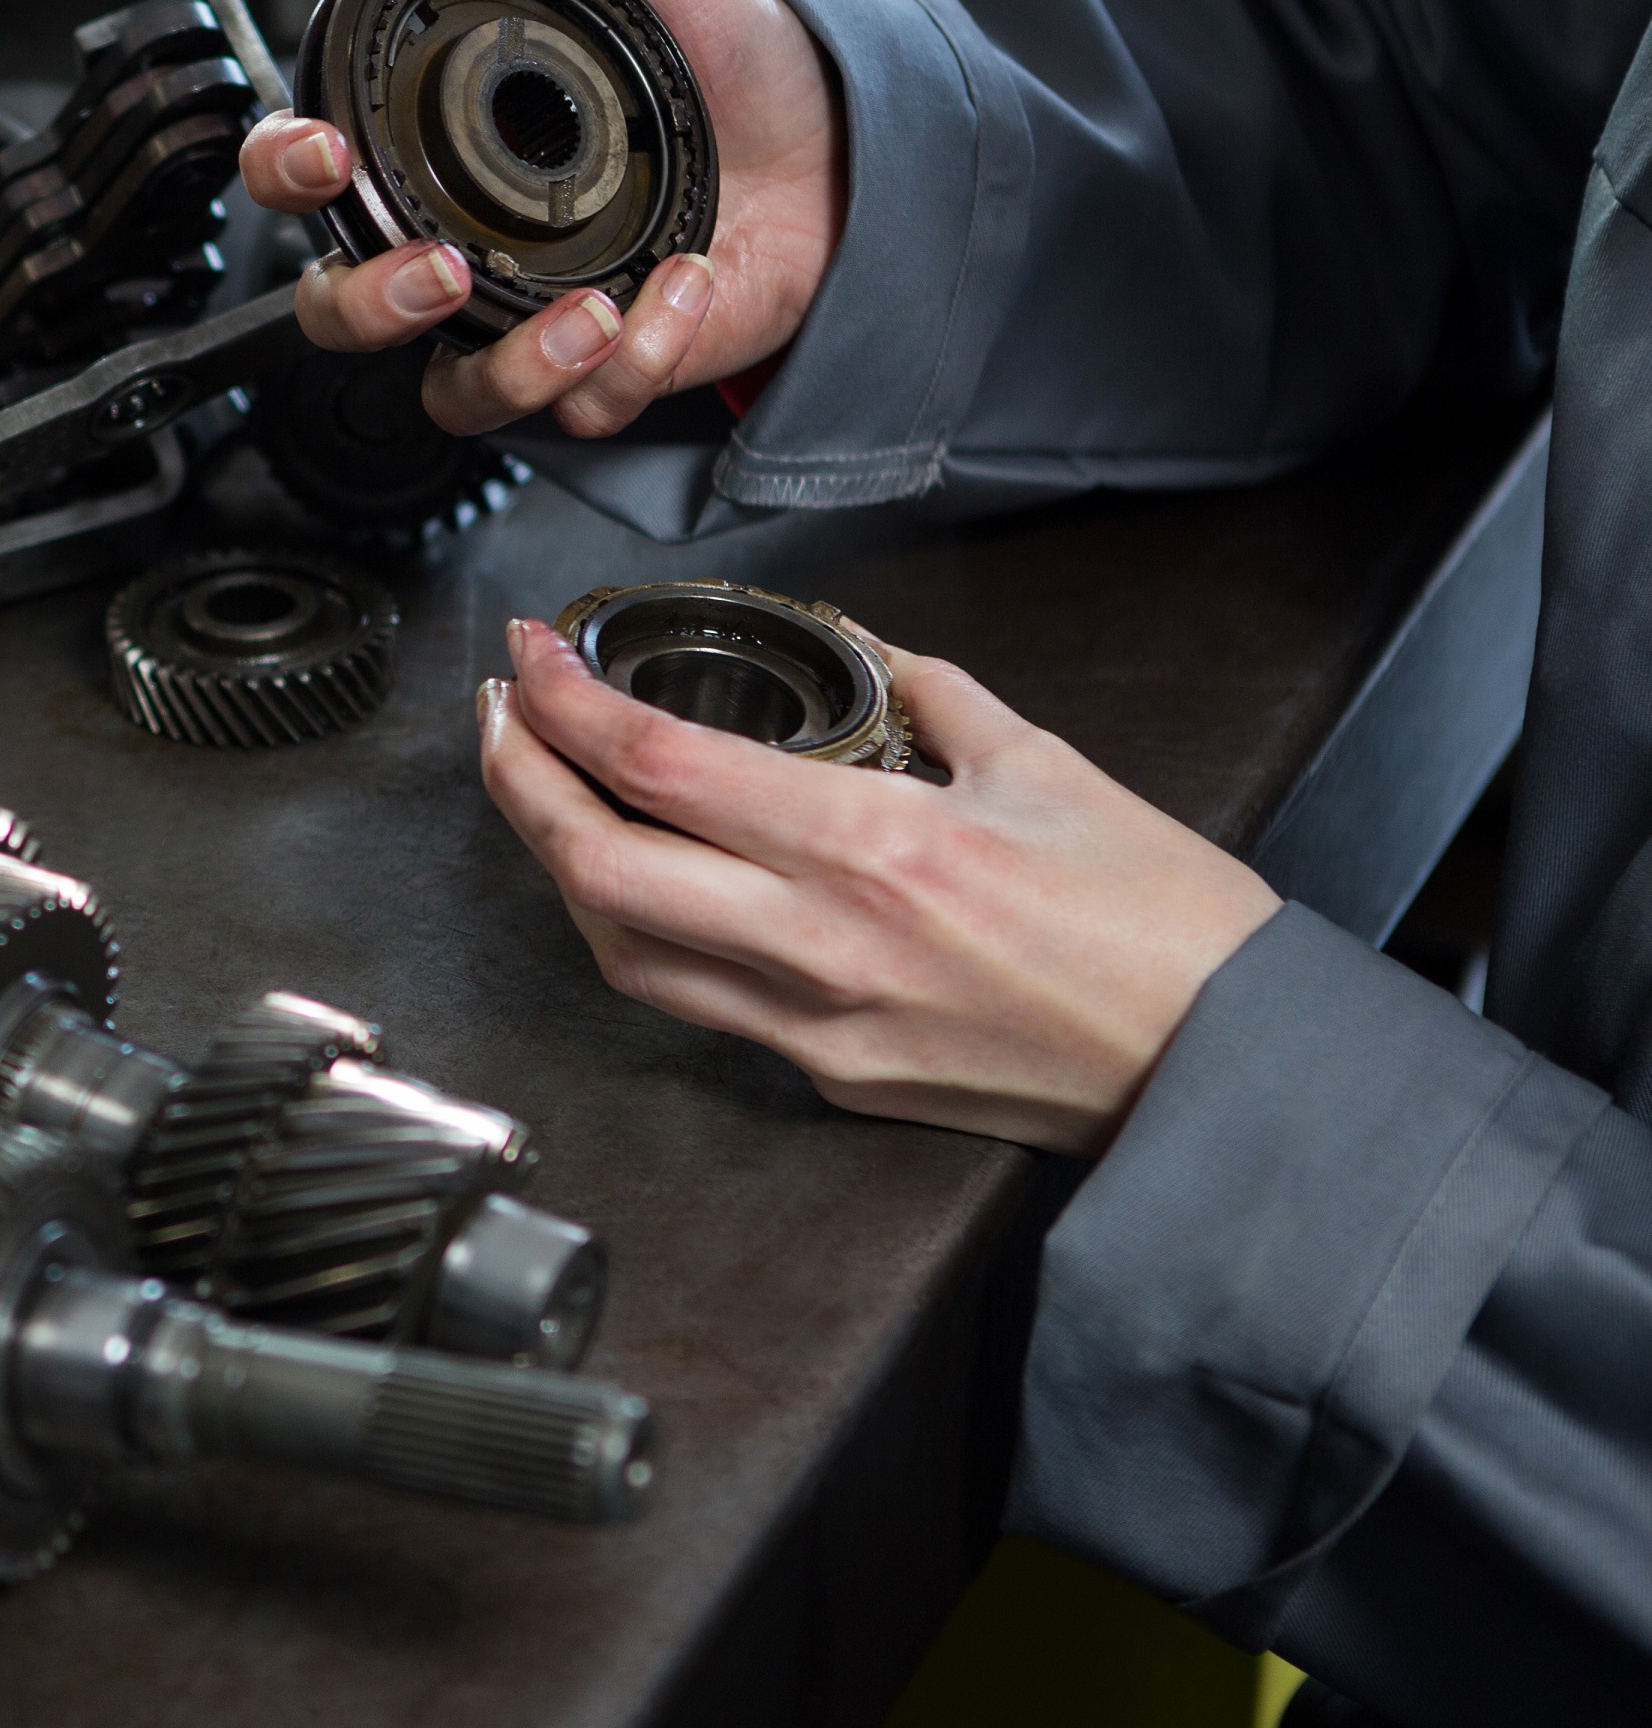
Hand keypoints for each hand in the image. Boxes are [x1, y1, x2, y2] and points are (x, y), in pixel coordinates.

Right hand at [243, 0, 844, 439]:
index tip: (327, 153)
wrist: (840, 123)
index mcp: (432, 147)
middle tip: (440, 268)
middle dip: (372, 304)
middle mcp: (461, 241)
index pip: (306, 176)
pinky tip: (687, 284)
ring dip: (510, 369)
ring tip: (591, 315)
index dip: (287, 171)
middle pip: (341, 313)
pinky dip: (638, 360)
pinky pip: (584, 409)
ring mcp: (527, 315)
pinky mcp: (611, 370)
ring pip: (453, 397)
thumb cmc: (720, 47)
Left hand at [478, 617, 1280, 1154]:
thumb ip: (931, 694)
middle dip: (518, 782)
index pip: (659, 766)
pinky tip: (635, 881)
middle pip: (598, 869)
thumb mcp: (1046, 766)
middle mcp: (824, 946)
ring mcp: (818, 1026)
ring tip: (544, 791)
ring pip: (624, 952)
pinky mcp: (832, 1078)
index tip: (532, 653)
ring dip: (559, 869)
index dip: (566, 704)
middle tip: (499, 715)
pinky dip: (642, 934)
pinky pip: (698, 1004)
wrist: (1228, 1068)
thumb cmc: (1164, 925)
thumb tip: (861, 650)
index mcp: (875, 849)